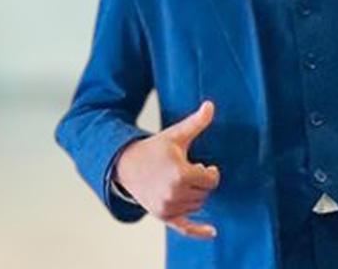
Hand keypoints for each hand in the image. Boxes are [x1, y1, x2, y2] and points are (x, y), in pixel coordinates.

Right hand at [115, 100, 221, 238]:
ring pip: (197, 205)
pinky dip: (198, 231)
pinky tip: (212, 232)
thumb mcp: (175, 135)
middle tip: (187, 172)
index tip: (201, 164)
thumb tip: (210, 105)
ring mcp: (168, 207)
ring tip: (181, 182)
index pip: (211, 179)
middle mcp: (174, 193)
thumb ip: (196, 123)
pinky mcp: (162, 216)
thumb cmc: (153, 149)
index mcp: (180, 174)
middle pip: (205, 193)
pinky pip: (184, 228)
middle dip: (200, 182)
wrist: (125, 164)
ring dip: (195, 195)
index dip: (209, 171)